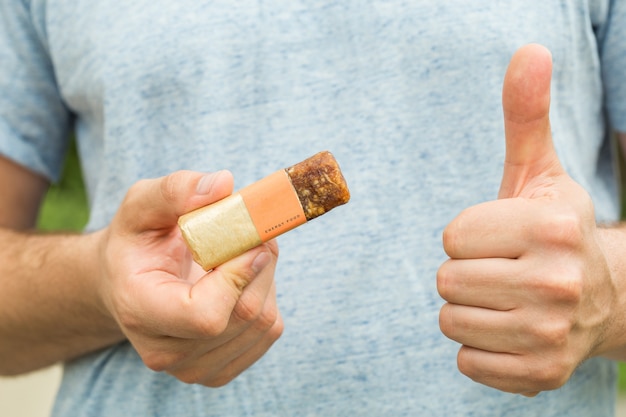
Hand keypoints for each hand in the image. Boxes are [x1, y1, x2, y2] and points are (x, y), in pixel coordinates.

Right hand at [97, 170, 282, 386]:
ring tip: (241, 253)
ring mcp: (193, 368)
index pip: (206, 316)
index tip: (248, 239)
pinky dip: (268, 297)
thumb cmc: (136, 241)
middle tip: (252, 233)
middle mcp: (164, 352)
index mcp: (140, 310)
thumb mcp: (142, 204)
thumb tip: (223, 185)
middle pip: (244, 315)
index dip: (239, 275)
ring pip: (264, 323)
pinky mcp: (220, 370)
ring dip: (267, 278)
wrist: (127, 282)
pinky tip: (243, 279)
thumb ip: (175, 190)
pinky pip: (269, 333)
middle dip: (260, 265)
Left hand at [437, 44, 615, 394]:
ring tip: (505, 297)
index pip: (451, 236)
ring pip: (450, 321)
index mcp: (553, 226)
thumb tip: (527, 51)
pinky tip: (509, 330)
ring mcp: (551, 334)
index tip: (499, 237)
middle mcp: (558, 282)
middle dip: (464, 272)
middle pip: (447, 280)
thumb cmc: (552, 229)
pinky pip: (465, 361)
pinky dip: (478, 347)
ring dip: (468, 308)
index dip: (467, 235)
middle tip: (502, 269)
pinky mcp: (541, 374)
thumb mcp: (539, 171)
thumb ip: (525, 116)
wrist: (604, 296)